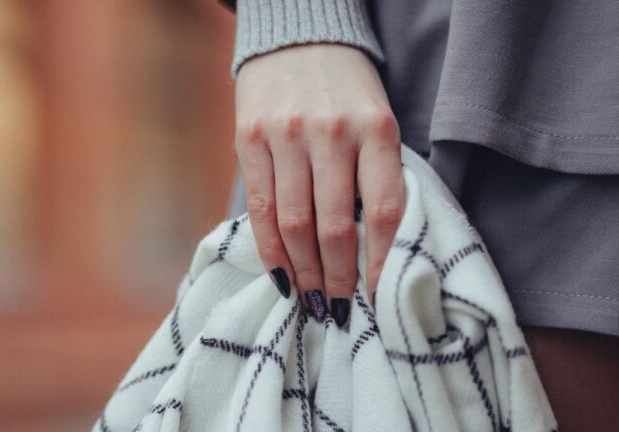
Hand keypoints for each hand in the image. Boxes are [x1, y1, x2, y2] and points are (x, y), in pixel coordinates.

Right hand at [234, 43, 404, 325]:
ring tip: (312, 301)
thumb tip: (368, 253)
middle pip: (334, 226)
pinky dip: (270, 249)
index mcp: (376, 129)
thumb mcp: (376, 123)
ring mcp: (286, 135)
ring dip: (303, 272)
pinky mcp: (250, 138)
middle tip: (339, 311)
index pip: (383, 211)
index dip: (382, 263)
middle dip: (337, 279)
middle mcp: (331, 133)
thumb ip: (373, 177)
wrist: (298, 39)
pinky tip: (281, 275)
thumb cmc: (345, 93)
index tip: (380, 299)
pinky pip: (259, 206)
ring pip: (294, 223)